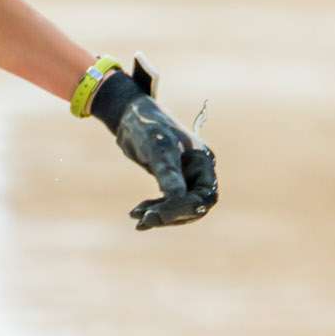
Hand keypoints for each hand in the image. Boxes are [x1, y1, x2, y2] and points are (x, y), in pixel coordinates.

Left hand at [81, 57, 218, 230]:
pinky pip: (169, 203)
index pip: (204, 197)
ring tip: (136, 216)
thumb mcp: (157, 148)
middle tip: (144, 220)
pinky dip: (154, 209)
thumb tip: (179, 199)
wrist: (130, 115)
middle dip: (170, 215)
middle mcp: (199, 170)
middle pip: (194, 206)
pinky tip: (136, 213)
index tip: (156, 215)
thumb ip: (168, 173)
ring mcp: (187, 176)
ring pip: (180, 208)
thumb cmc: (146, 126)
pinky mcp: (173, 180)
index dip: (183, 209)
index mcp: (203, 161)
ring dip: (160, 215)